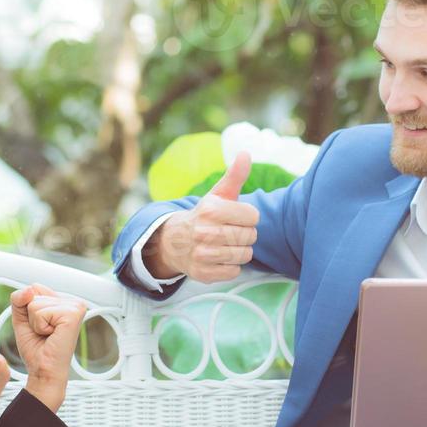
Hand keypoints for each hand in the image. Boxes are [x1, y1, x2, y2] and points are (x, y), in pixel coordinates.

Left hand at [10, 283, 86, 412]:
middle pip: (34, 293)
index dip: (28, 309)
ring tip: (48, 335)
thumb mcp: (21, 318)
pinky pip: (40, 312)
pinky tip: (51, 335)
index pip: (34, 288)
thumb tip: (29, 289)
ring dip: (35, 323)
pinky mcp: (72, 314)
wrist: (44, 371)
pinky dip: (39, 326)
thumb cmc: (36, 349)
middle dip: (31, 316)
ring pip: (35, 303)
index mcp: (63, 301)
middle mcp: (72, 301)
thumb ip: (19, 299)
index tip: (40, 326)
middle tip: (44, 333)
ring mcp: (75, 307)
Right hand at [143, 152, 259, 282]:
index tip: (236, 217)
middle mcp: (204, 232)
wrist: (174, 241)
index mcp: (210, 209)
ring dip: (240, 250)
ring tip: (227, 244)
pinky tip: (220, 258)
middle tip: (231, 232)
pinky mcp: (203, 273)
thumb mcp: (217, 194)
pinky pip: (234, 271)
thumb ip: (235, 175)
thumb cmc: (204, 216)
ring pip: (244, 255)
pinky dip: (231, 266)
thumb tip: (245, 153)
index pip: (253, 216)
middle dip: (245, 234)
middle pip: (250, 236)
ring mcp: (202, 254)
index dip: (248, 217)